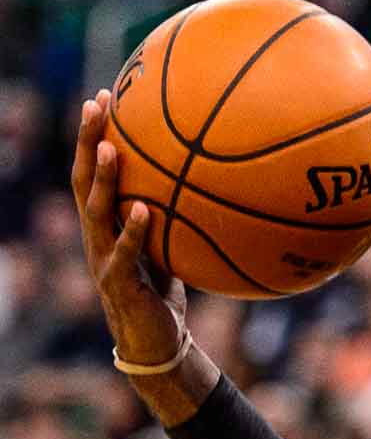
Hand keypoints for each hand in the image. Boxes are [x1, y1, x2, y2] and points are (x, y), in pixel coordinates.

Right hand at [71, 90, 186, 367]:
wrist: (158, 343)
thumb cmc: (165, 292)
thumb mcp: (173, 247)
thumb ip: (180, 218)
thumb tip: (217, 183)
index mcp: (106, 222)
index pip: (94, 169)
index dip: (95, 134)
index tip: (104, 95)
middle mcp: (96, 234)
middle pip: (84, 179)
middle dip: (89, 140)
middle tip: (96, 104)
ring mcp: (101, 258)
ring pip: (94, 211)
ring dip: (103, 179)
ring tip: (113, 148)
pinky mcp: (117, 284)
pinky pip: (122, 254)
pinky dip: (132, 232)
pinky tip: (142, 211)